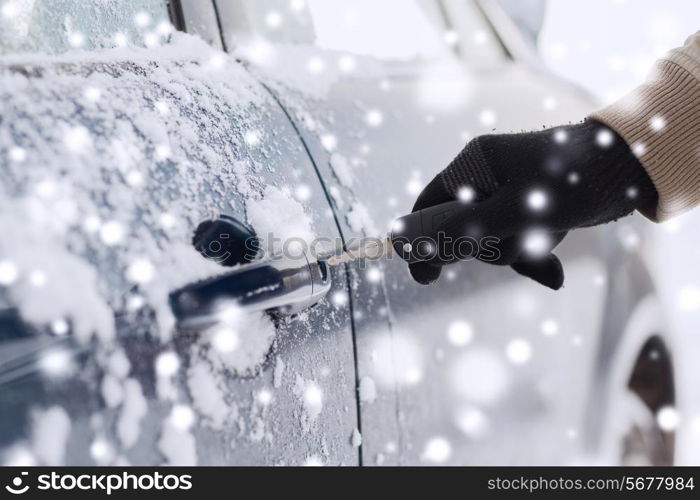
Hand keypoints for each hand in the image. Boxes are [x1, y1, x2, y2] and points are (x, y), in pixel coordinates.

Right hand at [408, 119, 657, 288]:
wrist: (629, 167)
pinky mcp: (529, 207)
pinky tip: (552, 270)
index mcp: (474, 165)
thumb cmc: (570, 179)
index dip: (422, 238)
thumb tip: (424, 255)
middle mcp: (486, 177)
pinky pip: (515, 239)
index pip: (430, 204)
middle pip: (462, 227)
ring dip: (516, 252)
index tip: (425, 274)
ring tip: (547, 241)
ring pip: (491, 238)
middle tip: (515, 246)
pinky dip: (531, 254)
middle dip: (488, 248)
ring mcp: (507, 192)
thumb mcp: (516, 210)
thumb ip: (468, 231)